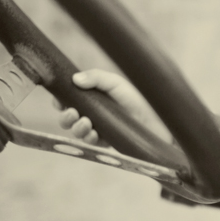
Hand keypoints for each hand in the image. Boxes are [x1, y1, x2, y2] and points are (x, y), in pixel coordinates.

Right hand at [53, 69, 171, 144]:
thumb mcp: (117, 83)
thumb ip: (96, 78)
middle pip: (68, 117)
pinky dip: (88, 138)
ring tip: (86, 122)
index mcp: (93, 97)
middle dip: (65, 117)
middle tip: (72, 113)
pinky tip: (94, 133)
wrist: (159, 122)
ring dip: (76, 127)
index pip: (69, 99)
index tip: (59, 100)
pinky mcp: (107, 142)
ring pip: (76, 131)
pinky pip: (90, 142)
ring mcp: (99, 129)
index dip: (60, 100)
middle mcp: (93, 113)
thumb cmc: (139, 100)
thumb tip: (74, 79)